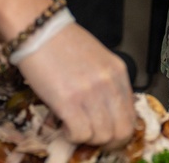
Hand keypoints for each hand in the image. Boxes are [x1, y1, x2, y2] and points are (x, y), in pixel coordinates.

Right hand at [16, 22, 134, 146]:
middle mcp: (109, 83)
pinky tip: (63, 124)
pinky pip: (80, 134)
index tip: (106, 132)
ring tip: (73, 125)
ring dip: (86, 137)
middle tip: (91, 136)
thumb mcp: (96, 59)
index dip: (119, 130)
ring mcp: (90, 93)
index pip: (131, 114)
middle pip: (121, 131)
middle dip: (107, 141)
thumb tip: (107, 110)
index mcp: (118, 71)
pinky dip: (71, 135)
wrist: (37, 28)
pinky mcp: (68, 101)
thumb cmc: (61, 41)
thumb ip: (106, 83)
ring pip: (101, 136)